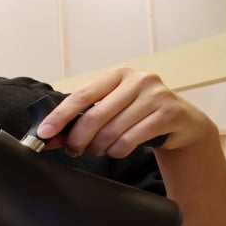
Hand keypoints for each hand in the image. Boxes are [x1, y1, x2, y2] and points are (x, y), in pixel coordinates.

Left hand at [37, 67, 212, 157]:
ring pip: (111, 131)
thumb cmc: (138, 114)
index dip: (60, 117)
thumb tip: (48, 137)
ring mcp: (156, 96)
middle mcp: (138, 80)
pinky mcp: (169, 113)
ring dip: (98, 148)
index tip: (44, 133)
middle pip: (94, 116)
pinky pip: (130, 140)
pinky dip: (117, 151)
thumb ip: (82, 119)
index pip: (81, 96)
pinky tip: (118, 150)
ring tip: (98, 150)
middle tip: (73, 151)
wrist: (181, 121)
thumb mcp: (111, 109)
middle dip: (78, 139)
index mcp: (117, 75)